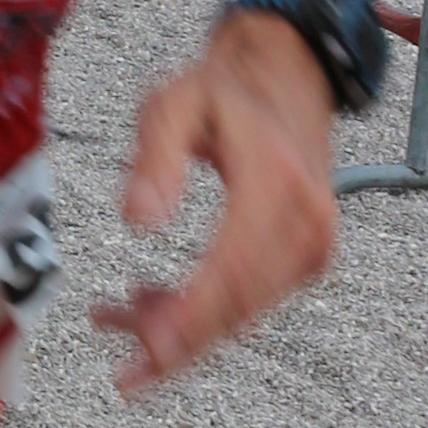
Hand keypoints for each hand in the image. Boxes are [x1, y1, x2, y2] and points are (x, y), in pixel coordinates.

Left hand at [95, 10, 342, 393]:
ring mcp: (314, 245)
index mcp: (276, 183)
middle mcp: (307, 223)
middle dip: (175, 339)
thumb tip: (137, 221)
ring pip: (243, 314)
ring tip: (113, 315)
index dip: (190, 317)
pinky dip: (203, 312)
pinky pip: (253, 301)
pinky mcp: (308, 258)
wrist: (287, 79)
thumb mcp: (173, 104)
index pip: (234, 269)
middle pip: (239, 306)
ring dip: (182, 330)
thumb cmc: (222, 93)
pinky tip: (151, 301)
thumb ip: (153, 159)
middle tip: (115, 347)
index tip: (146, 348)